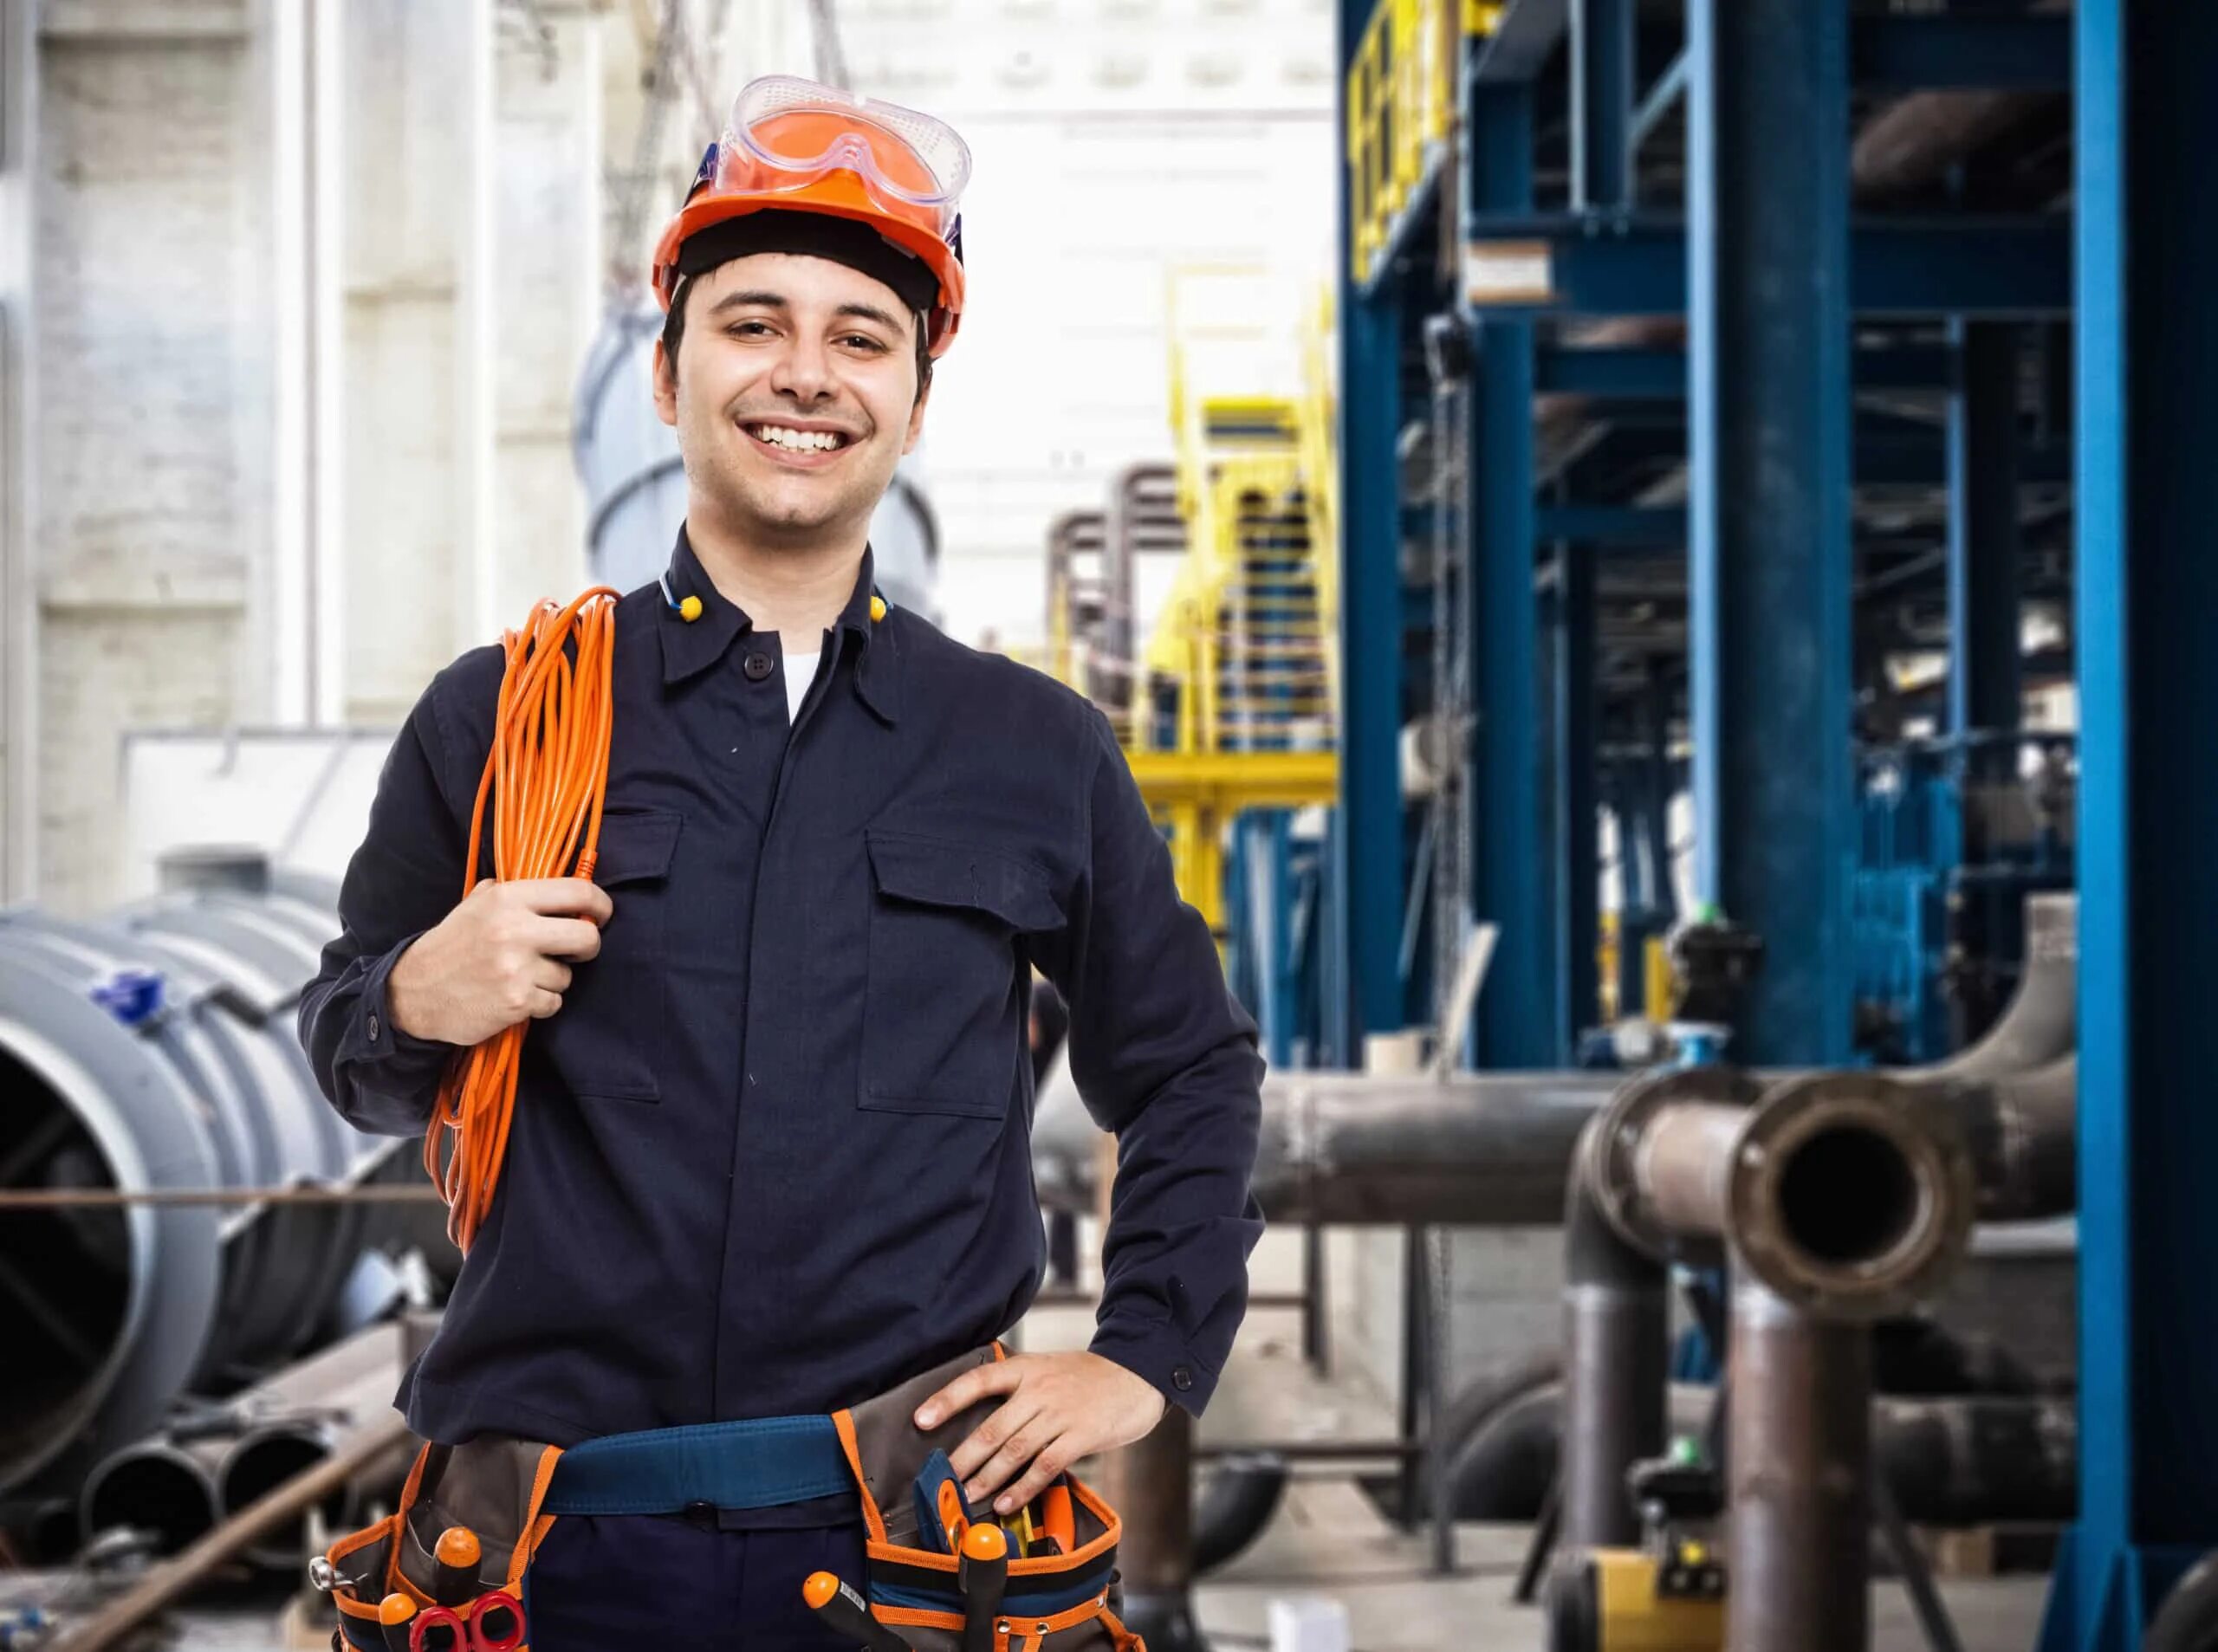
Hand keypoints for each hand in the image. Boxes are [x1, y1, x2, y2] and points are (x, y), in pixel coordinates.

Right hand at [387, 877, 611, 1046]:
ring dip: (552, 979)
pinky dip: (540, 1003)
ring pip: (568, 976)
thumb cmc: (452, 946)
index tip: (601, 915)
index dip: (600, 905)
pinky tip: (516, 996)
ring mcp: (516, 969)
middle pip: (587, 938)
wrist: (414, 993)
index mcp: (507, 898)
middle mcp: (514, 930)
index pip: (578, 892)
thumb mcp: (476, 904)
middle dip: (587, 946)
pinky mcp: (517, 1003)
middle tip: (574, 950)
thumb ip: (516, 892)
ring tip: (522, 976)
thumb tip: (562, 886)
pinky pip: (553, 1003)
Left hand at [913, 1352, 1167, 1519]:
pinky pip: (1045, 1466)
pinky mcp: (1081, 1436)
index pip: (978, 1380)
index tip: (921, 1420)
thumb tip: (982, 1428)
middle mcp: (1039, 1390)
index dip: (947, 1400)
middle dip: (964, 1457)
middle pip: (992, 1426)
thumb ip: (1018, 1392)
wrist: (1136, 1376)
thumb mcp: (1049, 1370)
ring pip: (1014, 1450)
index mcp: (1026, 1369)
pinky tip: (1006, 1502)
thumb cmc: (1088, 1378)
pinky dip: (1022, 1488)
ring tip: (968, 1496)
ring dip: (988, 1478)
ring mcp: (1060, 1413)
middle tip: (944, 1479)